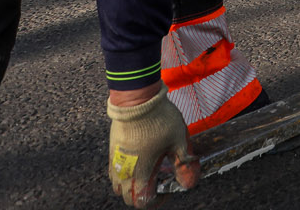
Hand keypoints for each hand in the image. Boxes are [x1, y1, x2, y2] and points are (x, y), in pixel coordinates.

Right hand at [107, 84, 199, 206]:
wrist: (137, 100)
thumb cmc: (159, 120)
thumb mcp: (178, 141)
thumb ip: (183, 165)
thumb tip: (188, 184)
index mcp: (140, 173)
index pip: (142, 201)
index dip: (157, 200)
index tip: (168, 189)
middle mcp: (123, 172)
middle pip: (129, 197)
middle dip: (144, 194)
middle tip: (160, 180)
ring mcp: (115, 161)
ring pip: (118, 185)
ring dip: (133, 185)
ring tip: (150, 170)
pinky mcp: (111, 150)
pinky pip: (114, 171)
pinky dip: (125, 173)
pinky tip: (141, 159)